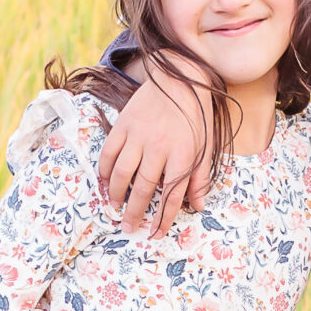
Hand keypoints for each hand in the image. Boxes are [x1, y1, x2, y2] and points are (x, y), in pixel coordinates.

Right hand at [97, 74, 214, 235]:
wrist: (180, 77)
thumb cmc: (196, 115)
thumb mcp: (206, 147)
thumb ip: (201, 178)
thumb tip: (198, 206)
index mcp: (183, 155)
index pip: (172, 195)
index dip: (163, 218)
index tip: (155, 233)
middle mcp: (159, 147)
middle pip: (144, 188)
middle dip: (135, 212)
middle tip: (128, 227)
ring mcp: (139, 135)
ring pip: (122, 173)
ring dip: (117, 194)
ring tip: (114, 208)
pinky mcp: (124, 124)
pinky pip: (109, 152)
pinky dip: (104, 170)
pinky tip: (105, 182)